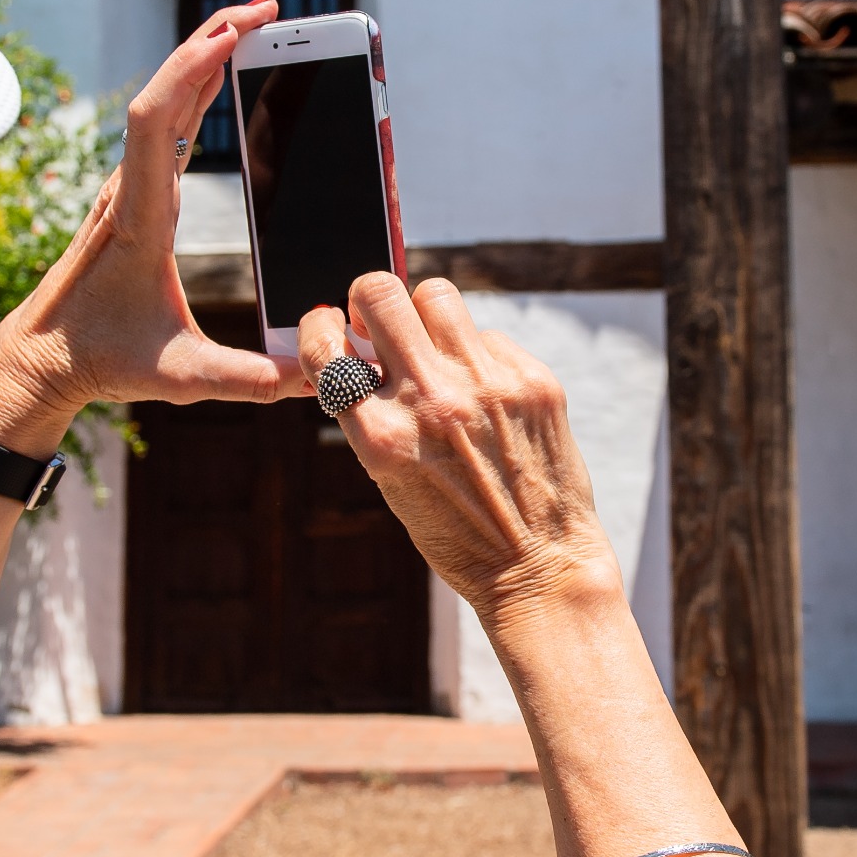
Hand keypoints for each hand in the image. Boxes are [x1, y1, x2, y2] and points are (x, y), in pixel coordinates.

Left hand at [0, 0, 296, 451]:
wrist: (39, 362)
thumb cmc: (101, 362)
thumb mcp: (182, 377)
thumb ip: (252, 380)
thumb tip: (316, 376)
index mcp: (139, 217)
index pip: (158, 121)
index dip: (193, 67)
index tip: (235, 31)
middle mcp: (130, 190)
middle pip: (166, 92)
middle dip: (214, 40)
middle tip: (267, 8)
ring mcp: (129, 189)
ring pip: (165, 103)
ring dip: (206, 58)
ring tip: (257, 26)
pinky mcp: (135, 197)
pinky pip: (167, 126)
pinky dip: (196, 91)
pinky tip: (223, 76)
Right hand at [299, 274, 615, 623]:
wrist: (538, 564)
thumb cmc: (456, 530)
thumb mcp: (391, 478)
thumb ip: (373, 412)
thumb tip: (363, 343)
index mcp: (381, 436)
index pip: (326, 348)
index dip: (319, 326)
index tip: (330, 325)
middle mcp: (430, 401)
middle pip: (379, 292)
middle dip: (370, 298)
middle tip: (381, 321)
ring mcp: (486, 384)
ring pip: (436, 294)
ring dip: (427, 315)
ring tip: (436, 347)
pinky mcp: (532, 380)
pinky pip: (488, 336)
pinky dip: (478, 356)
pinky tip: (487, 394)